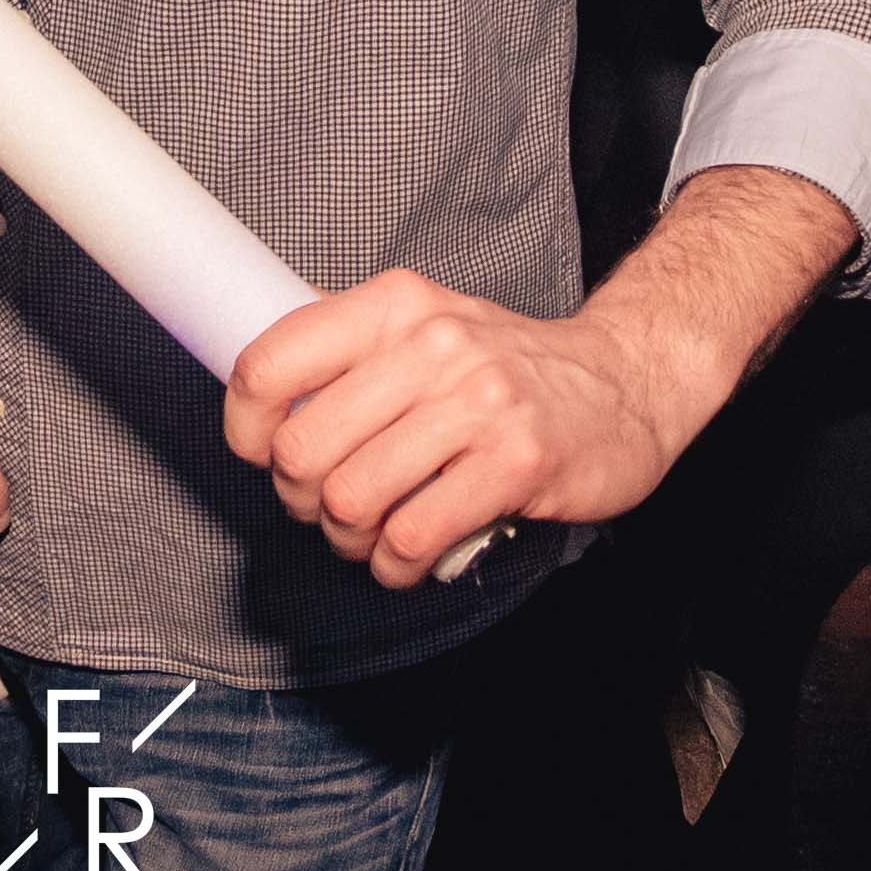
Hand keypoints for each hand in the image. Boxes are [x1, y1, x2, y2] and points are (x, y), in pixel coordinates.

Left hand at [222, 270, 700, 589]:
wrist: (625, 383)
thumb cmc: (508, 366)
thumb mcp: (426, 324)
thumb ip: (350, 345)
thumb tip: (257, 378)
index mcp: (396, 305)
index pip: (270, 363)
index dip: (245, 425)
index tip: (259, 451)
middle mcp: (434, 345)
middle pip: (303, 450)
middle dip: (301, 498)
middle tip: (327, 505)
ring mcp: (480, 404)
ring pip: (352, 500)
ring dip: (350, 538)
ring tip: (373, 534)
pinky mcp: (517, 464)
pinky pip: (414, 536)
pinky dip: (396, 564)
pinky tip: (409, 556)